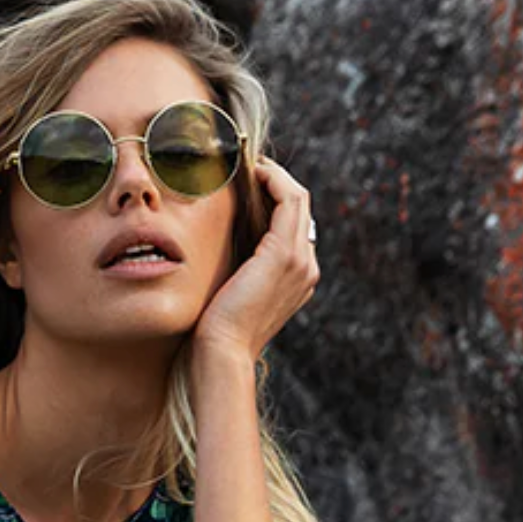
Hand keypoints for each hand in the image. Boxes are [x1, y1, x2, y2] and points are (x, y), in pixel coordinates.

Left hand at [190, 154, 318, 366]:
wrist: (220, 356)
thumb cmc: (215, 334)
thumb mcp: (231, 294)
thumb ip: (238, 268)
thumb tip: (222, 242)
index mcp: (297, 279)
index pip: (294, 227)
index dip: (274, 200)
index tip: (248, 185)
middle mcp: (306, 269)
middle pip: (300, 209)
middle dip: (276, 183)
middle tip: (248, 167)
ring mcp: (301, 262)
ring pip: (298, 199)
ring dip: (274, 176)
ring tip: (249, 165)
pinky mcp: (284, 255)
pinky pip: (288, 200)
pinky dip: (272, 180)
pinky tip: (252, 172)